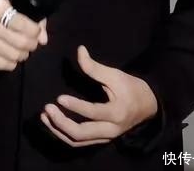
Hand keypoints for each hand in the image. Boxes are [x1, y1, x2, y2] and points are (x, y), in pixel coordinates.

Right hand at [0, 0, 47, 70]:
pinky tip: (11, 58)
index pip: (22, 24)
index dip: (35, 31)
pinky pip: (0, 63)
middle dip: (31, 45)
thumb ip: (27, 18)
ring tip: (22, 51)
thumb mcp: (6, 4)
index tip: (36, 32)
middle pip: (19, 42)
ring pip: (12, 55)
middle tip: (31, 44)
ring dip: (22, 55)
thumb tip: (44, 38)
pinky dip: (11, 63)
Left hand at [41, 45, 157, 146]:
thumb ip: (95, 67)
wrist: (148, 107)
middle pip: (82, 133)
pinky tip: (53, 123)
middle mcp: (110, 130)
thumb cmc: (131, 88)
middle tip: (47, 108)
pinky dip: (65, 135)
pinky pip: (80, 142)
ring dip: (59, 130)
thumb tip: (79, 50)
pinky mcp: (101, 140)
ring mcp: (105, 138)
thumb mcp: (116, 75)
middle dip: (61, 123)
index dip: (75, 106)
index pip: (92, 112)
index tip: (59, 98)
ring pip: (78, 141)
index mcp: (116, 113)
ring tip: (45, 116)